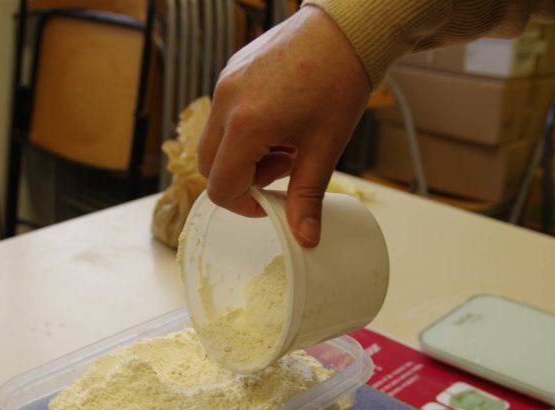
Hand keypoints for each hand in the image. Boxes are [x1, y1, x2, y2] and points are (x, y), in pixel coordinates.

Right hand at [198, 6, 371, 247]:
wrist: (345, 28)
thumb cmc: (339, 79)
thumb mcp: (324, 147)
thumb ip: (308, 196)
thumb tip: (304, 235)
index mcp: (246, 125)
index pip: (221, 187)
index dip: (245, 205)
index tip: (272, 202)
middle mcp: (226, 103)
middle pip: (209, 166)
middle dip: (242, 180)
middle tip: (281, 171)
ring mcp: (225, 83)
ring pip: (215, 141)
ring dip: (243, 155)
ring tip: (285, 144)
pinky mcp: (231, 72)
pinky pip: (224, 115)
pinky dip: (244, 131)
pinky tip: (279, 122)